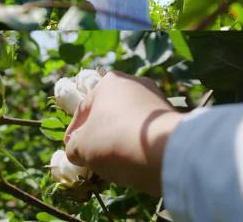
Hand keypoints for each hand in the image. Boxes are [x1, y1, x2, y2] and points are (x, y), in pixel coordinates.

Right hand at [64, 71, 181, 195]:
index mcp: (110, 82)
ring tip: (114, 159)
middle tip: (92, 153)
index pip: (84, 107)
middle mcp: (136, 84)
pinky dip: (139, 142)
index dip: (74, 130)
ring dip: (121, 137)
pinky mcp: (172, 117)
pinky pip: (148, 131)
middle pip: (110, 112)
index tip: (71, 147)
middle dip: (100, 132)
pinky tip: (134, 159)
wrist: (162, 150)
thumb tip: (78, 149)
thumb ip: (74, 145)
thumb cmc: (113, 140)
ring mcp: (157, 99)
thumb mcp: (81, 147)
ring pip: (131, 121)